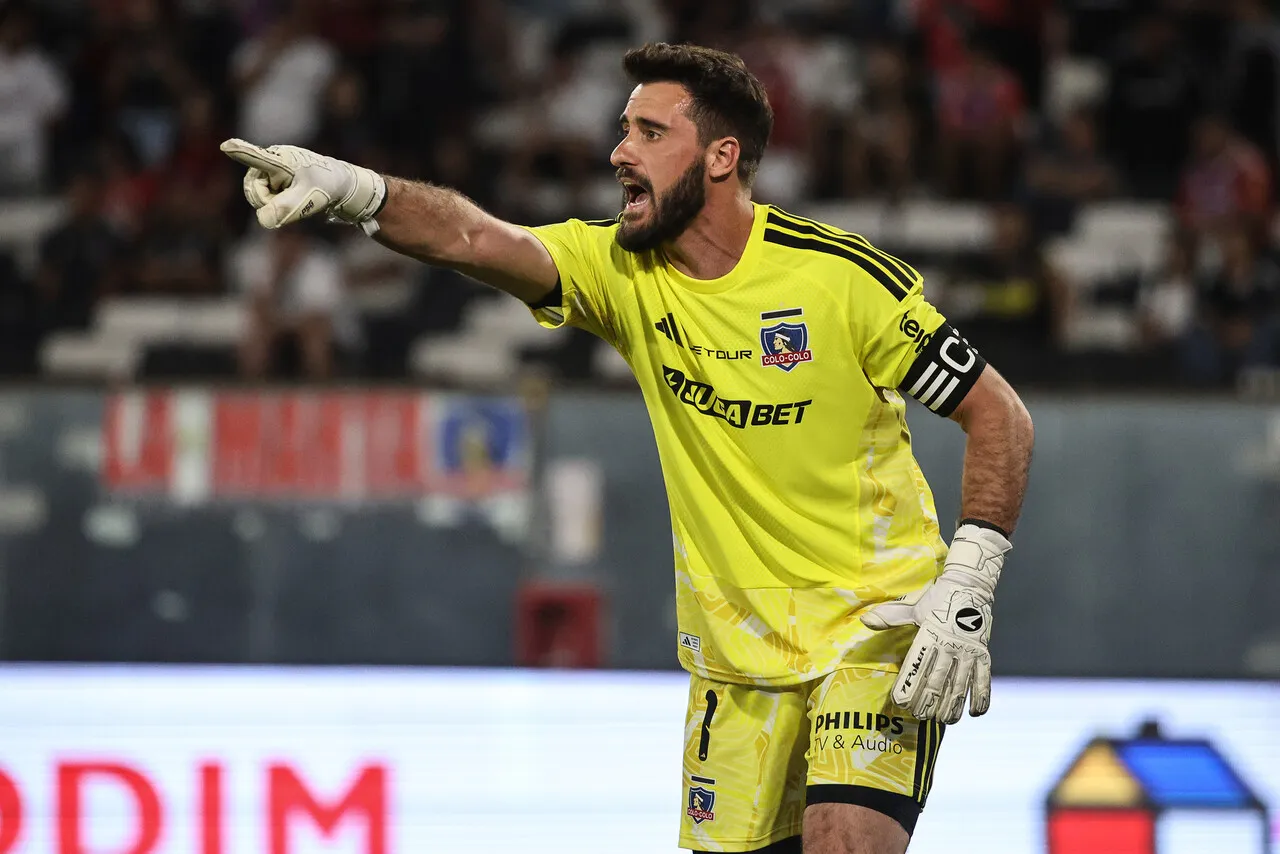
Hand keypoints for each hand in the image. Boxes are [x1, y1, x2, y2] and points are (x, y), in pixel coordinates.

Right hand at [220, 138, 385, 229]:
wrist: (335, 182)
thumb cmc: (323, 187)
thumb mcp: (308, 200)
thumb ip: (286, 208)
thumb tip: (263, 220)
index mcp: (280, 160)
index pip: (258, 158)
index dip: (241, 152)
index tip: (226, 146)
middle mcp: (268, 160)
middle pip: (253, 190)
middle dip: (268, 200)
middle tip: (292, 195)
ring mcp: (266, 168)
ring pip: (256, 196)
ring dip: (271, 201)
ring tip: (291, 193)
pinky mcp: (267, 175)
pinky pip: (261, 197)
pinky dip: (273, 202)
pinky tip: (288, 194)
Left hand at [860, 523, 1010, 723]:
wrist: (970, 585)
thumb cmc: (937, 598)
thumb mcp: (912, 606)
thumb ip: (889, 617)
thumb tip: (864, 620)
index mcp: (929, 634)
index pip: (917, 664)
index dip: (908, 684)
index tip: (899, 701)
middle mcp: (949, 645)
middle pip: (938, 680)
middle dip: (928, 701)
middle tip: (920, 717)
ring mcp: (968, 651)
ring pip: (960, 684)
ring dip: (953, 705)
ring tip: (945, 721)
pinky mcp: (984, 653)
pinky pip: (984, 679)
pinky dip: (981, 697)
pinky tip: (974, 713)